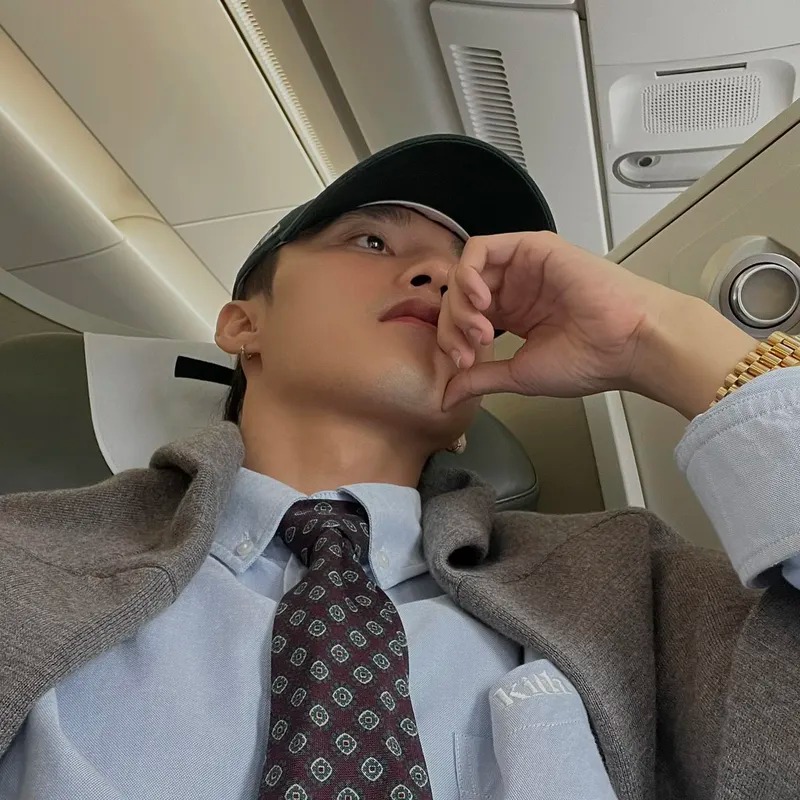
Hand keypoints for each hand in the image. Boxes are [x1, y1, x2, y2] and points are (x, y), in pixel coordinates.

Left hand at [438, 231, 757, 418]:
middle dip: (452, 325)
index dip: (452, 340)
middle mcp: (514, 287)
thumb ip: (479, 379)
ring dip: (460, 302)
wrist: (625, 344)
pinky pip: (481, 249)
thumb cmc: (586, 360)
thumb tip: (445, 397)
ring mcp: (521, 266)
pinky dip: (468, 274)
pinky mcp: (531, 247)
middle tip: (468, 352)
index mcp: (512, 314)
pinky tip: (480, 301)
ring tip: (479, 329)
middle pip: (458, 294)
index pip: (462, 317)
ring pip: (466, 271)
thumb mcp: (518, 374)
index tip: (463, 365)